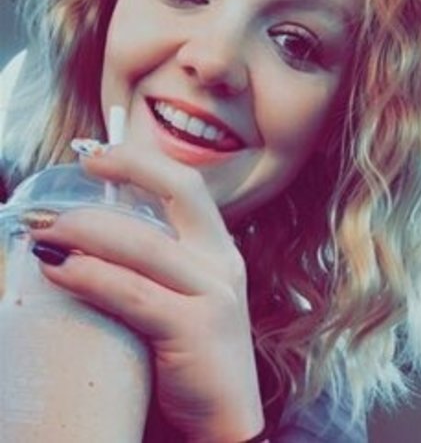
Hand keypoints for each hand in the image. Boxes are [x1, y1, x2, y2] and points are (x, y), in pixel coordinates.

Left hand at [29, 139, 263, 441]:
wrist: (225, 419)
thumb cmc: (191, 355)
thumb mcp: (181, 298)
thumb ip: (153, 267)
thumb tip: (94, 239)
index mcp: (218, 251)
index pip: (187, 186)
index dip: (144, 162)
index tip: (99, 156)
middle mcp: (223, 262)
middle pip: (180, 190)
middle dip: (127, 168)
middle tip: (75, 171)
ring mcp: (215, 292)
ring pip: (145, 243)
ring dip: (87, 229)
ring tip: (44, 231)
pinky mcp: (198, 328)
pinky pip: (134, 292)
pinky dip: (91, 276)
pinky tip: (58, 271)